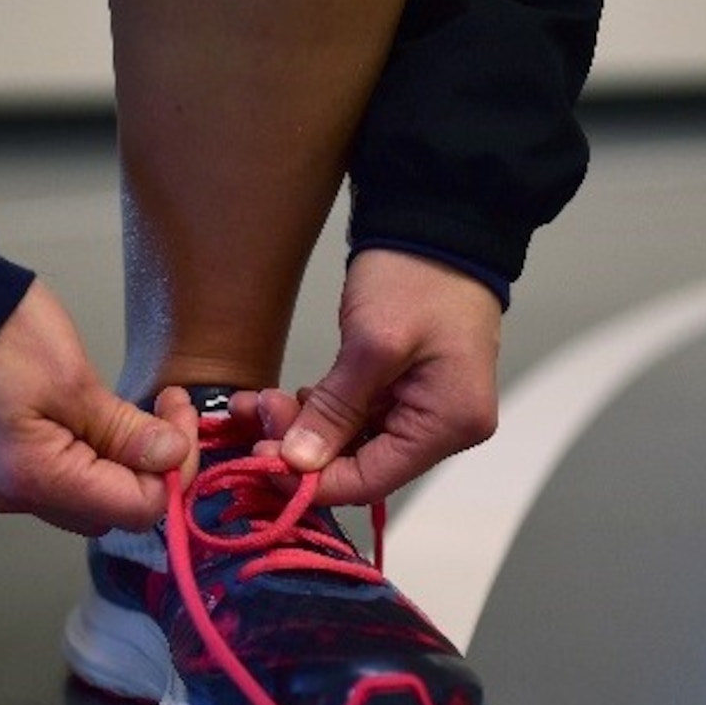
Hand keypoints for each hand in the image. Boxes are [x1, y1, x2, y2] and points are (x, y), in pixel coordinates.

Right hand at [0, 282, 198, 534]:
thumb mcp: (73, 380)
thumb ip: (125, 431)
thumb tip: (171, 458)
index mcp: (33, 477)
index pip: (135, 509)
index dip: (172, 470)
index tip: (177, 419)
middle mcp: (15, 496)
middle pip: (111, 512)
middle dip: (150, 469)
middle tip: (164, 413)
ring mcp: (3, 485)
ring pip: (87, 500)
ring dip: (121, 465)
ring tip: (132, 413)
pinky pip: (61, 482)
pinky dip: (91, 460)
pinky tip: (96, 421)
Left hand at [244, 249, 501, 504]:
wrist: (434, 223)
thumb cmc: (416, 277)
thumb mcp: (372, 343)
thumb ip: (336, 409)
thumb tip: (299, 462)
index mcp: (450, 423)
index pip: (371, 481)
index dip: (311, 480)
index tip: (261, 458)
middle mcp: (442, 427)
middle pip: (357, 466)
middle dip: (298, 449)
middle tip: (256, 416)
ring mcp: (420, 410)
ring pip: (346, 444)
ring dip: (298, 429)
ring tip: (257, 403)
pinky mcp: (397, 392)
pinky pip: (349, 420)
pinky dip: (312, 413)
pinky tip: (278, 398)